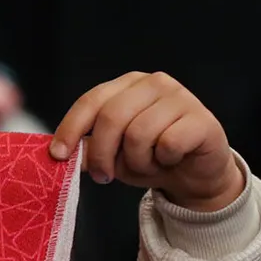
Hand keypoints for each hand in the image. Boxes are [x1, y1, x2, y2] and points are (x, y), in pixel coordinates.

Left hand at [48, 72, 243, 212]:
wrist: (195, 175)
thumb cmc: (152, 159)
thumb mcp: (113, 156)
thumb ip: (89, 149)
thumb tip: (60, 153)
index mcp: (128, 85)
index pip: (92, 100)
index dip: (71, 127)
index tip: (58, 155)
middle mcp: (154, 84)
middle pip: (111, 117)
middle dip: (101, 154)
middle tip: (104, 176)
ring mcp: (180, 97)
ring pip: (139, 134)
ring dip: (137, 161)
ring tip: (148, 164)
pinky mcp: (201, 118)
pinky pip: (168, 144)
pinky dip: (164, 161)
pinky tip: (171, 160)